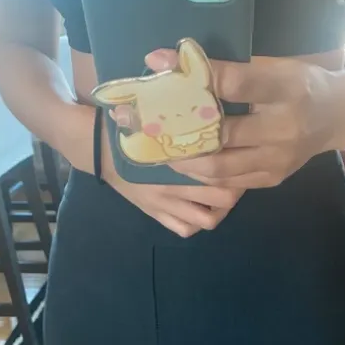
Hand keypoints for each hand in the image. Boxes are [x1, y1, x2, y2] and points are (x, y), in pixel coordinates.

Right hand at [101, 123, 243, 238]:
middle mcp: (173, 188)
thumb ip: (186, 130)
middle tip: (238, 183)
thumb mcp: (161, 128)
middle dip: (234, 193)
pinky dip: (195, 224)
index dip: (239, 171)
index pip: (219, 174)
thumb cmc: (135, 133)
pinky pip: (183, 229)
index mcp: (176, 163)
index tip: (244, 162)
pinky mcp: (155, 214)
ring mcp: (164, 205)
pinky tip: (199, 211)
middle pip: (221, 200)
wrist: (101, 151)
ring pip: (205, 220)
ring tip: (220, 201)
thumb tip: (217, 115)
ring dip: (218, 212)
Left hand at [145, 51, 344, 188]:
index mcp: (287, 90)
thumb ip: (233, 68)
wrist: (336, 117)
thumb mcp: (276, 66)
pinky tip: (184, 164)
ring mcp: (278, 159)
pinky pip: (228, 183)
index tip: (159, 64)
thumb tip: (176, 59)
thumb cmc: (301, 84)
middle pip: (222, 134)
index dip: (196, 75)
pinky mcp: (271, 178)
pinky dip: (202, 174)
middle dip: (180, 130)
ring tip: (161, 150)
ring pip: (220, 167)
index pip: (236, 83)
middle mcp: (284, 129)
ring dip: (185, 160)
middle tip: (149, 125)